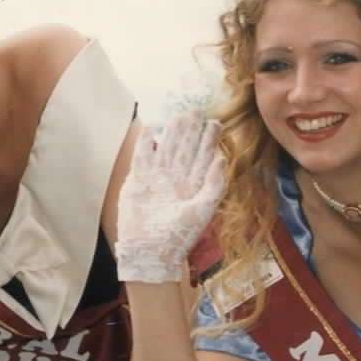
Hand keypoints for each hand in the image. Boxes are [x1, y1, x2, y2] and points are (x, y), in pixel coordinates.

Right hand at [115, 113, 225, 283]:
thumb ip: (213, 185)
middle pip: (184, 149)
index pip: (202, 157)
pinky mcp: (138, 182)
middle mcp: (176, 179)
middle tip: (196, 110)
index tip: (215, 122)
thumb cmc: (179, 235)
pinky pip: (142, 158)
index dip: (208, 140)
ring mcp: (157, 179)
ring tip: (179, 115)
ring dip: (171, 133)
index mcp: (193, 185)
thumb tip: (221, 158)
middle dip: (191, 130)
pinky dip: (146, 144)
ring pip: (166, 149)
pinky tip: (150, 129)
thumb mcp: (203, 210)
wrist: (150, 251)